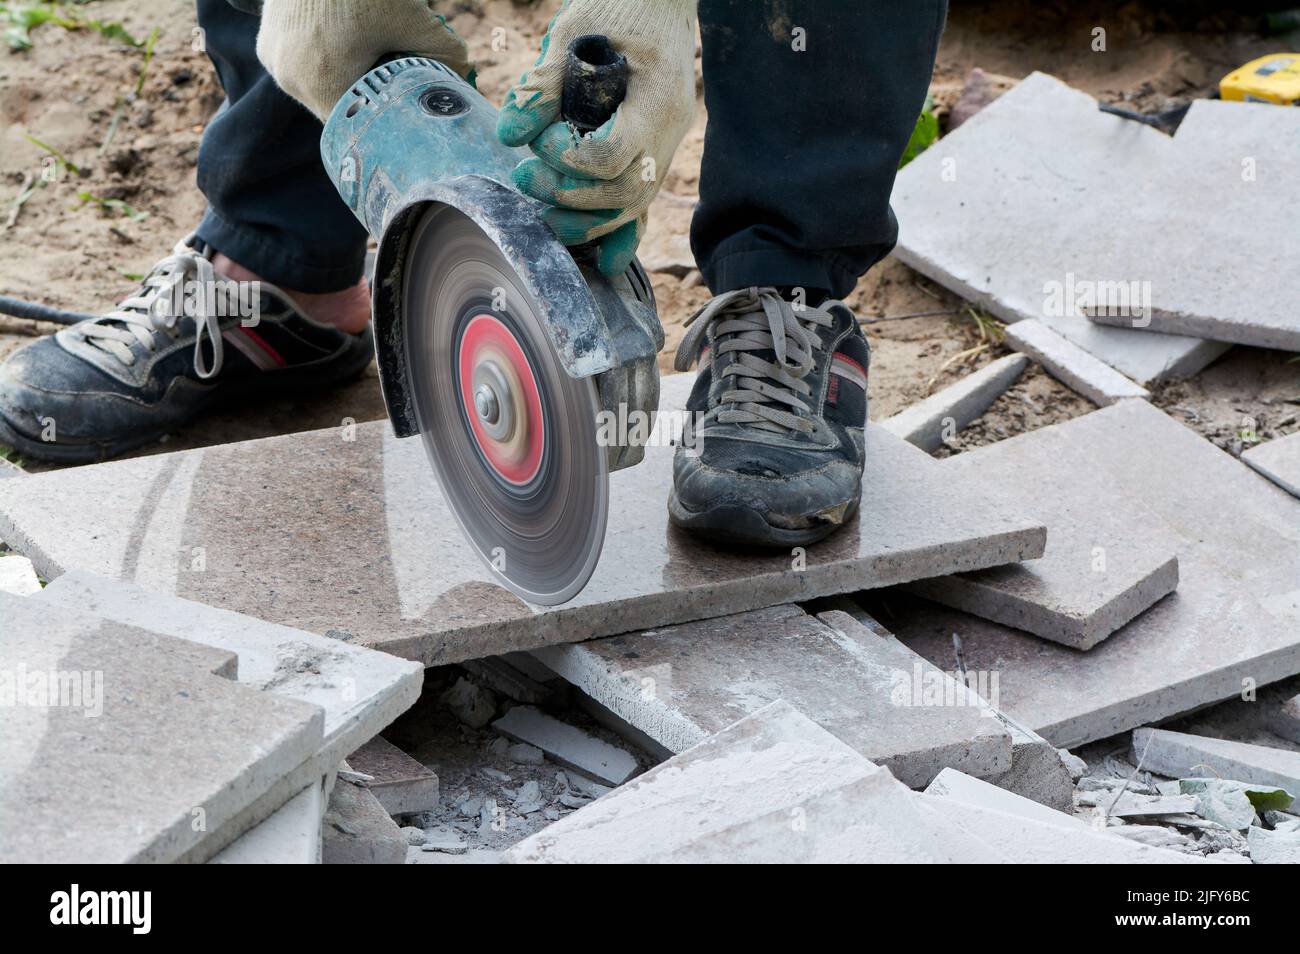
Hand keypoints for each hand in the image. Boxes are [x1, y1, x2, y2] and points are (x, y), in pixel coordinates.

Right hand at [257, 0, 472, 119]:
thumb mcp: (412, 18)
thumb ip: (444, 54)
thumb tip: (463, 75)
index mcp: (322, 85)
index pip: (360, 129)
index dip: (385, 123)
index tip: (404, 110)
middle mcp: (291, 80)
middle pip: (340, 109)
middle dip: (368, 99)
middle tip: (394, 80)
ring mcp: (274, 60)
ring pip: (320, 89)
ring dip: (346, 80)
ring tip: (370, 57)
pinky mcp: (267, 42)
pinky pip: (302, 67)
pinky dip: (325, 62)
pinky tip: (346, 42)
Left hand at [498, 0, 696, 275]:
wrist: (660, 3)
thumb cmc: (617, 7)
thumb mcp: (574, 35)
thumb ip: (543, 86)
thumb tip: (510, 136)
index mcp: (657, 96)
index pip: (615, 155)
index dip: (570, 161)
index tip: (543, 142)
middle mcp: (670, 130)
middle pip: (627, 193)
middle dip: (572, 198)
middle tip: (526, 179)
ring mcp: (667, 146)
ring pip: (634, 206)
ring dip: (586, 221)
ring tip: (542, 212)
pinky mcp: (655, 154)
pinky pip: (639, 201)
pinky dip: (616, 229)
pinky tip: (599, 257)